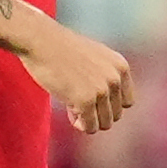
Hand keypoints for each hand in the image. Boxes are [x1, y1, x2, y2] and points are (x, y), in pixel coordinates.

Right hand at [22, 20, 138, 133]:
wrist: (40, 40)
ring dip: (88, 120)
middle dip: (97, 113)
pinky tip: (68, 110)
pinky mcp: (85, 101)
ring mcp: (101, 90)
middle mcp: (115, 79)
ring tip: (72, 106)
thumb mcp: (94, 57)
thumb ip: (105, 77)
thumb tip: (103, 109)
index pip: (126, 102)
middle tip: (77, 102)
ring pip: (104, 124)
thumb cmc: (61, 48)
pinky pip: (89, 127)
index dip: (108, 105)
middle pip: (116, 115)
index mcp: (121, 67)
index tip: (92, 99)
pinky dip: (79, 124)